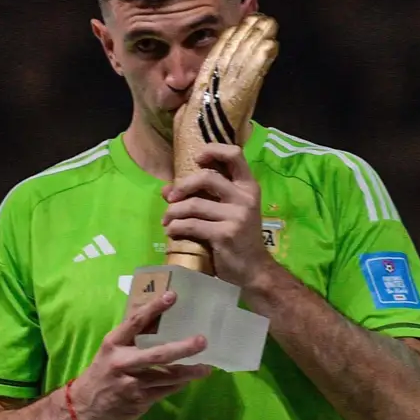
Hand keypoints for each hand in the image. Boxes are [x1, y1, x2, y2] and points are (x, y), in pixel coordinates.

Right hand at [68, 291, 211, 419]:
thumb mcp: (111, 352)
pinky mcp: (140, 401)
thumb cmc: (102, 374)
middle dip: (183, 348)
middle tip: (202, 341)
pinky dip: (178, 385)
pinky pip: (165, 390)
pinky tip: (188, 380)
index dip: (154, 308)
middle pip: (159, 354)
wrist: (83, 407)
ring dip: (190, 371)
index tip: (172, 296)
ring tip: (206, 368)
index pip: (135, 322)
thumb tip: (159, 320)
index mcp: (114, 345)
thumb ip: (131, 339)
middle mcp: (123, 363)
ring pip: (168, 376)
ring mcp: (132, 384)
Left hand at [162, 142, 283, 290]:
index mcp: (248, 187)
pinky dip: (176, 228)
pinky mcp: (225, 234)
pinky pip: (192, 225)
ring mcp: (237, 216)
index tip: (197, 161)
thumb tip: (166, 190)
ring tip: (167, 221)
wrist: (253, 269)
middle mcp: (245, 198)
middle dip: (182, 186)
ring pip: (194, 204)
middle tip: (171, 199)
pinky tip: (172, 232)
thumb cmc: (239, 238)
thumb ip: (202, 197)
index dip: (212, 151)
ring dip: (173, 212)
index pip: (234, 154)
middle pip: (206, 177)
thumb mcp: (227, 212)